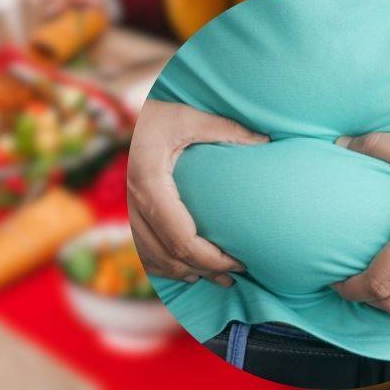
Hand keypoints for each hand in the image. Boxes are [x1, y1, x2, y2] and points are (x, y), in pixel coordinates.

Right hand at [127, 99, 268, 284]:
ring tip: (217, 276)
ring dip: (185, 272)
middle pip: (168, 255)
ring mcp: (129, 210)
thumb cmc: (157, 113)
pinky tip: (188, 269)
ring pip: (154, 259)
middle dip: (204, 270)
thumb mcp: (188, 116)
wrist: (125, 115)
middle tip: (236, 273)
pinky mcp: (129, 213)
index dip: (211, 259)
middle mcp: (134, 202)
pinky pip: (143, 252)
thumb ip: (226, 129)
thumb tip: (264, 143)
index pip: (181, 238)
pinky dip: (165, 267)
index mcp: (149, 184)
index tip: (240, 261)